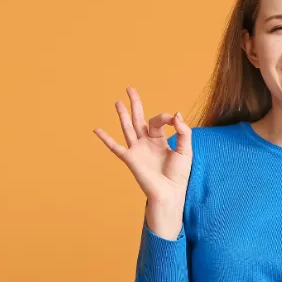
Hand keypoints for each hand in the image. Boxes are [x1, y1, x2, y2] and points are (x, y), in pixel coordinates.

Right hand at [93, 86, 192, 209]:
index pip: (158, 120)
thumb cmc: (178, 175)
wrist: (170, 193)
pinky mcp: (130, 159)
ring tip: (118, 102)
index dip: (165, 117)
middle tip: (130, 88)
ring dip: (122, 114)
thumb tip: (176, 114)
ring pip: (127, 128)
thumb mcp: (185, 150)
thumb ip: (183, 131)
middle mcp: (146, 143)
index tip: (173, 120)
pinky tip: (96, 129)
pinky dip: (105, 138)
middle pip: (138, 118)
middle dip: (135, 103)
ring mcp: (137, 150)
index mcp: (159, 140)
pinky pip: (115, 147)